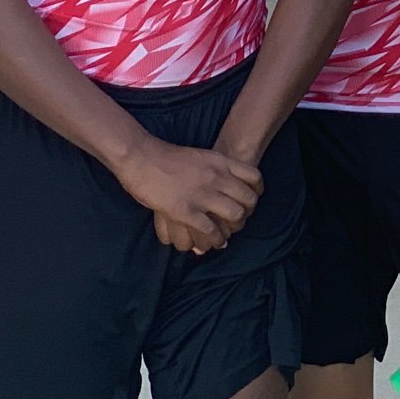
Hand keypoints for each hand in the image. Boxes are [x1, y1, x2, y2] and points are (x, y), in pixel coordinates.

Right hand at [115, 138, 260, 255]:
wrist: (142, 158)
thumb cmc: (167, 157)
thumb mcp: (200, 156)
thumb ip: (215, 167)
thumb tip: (224, 180)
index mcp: (221, 162)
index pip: (254, 177)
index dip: (257, 191)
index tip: (252, 200)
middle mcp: (217, 178)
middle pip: (247, 199)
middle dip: (247, 213)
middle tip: (240, 221)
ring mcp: (203, 195)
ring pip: (234, 216)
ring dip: (233, 228)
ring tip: (228, 234)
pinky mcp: (186, 211)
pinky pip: (210, 229)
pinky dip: (216, 239)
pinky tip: (215, 242)